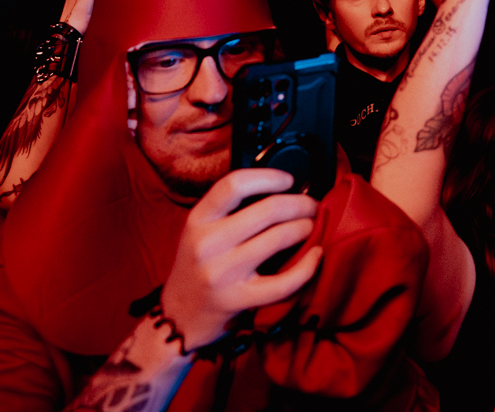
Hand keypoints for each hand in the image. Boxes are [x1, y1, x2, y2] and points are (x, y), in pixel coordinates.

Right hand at [158, 169, 321, 349]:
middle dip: (300, 204)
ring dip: (305, 228)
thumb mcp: (200, 232)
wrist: (178, 318)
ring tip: (311, 227)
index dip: (268, 177)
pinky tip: (315, 255)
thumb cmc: (197, 269)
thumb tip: (278, 190)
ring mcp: (222, 273)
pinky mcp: (238, 300)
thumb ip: (228, 211)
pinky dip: (308, 266)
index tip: (288, 180)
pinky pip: (285, 281)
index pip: (234, 185)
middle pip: (268, 209)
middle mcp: (207, 243)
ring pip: (279, 238)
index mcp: (198, 220)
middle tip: (311, 207)